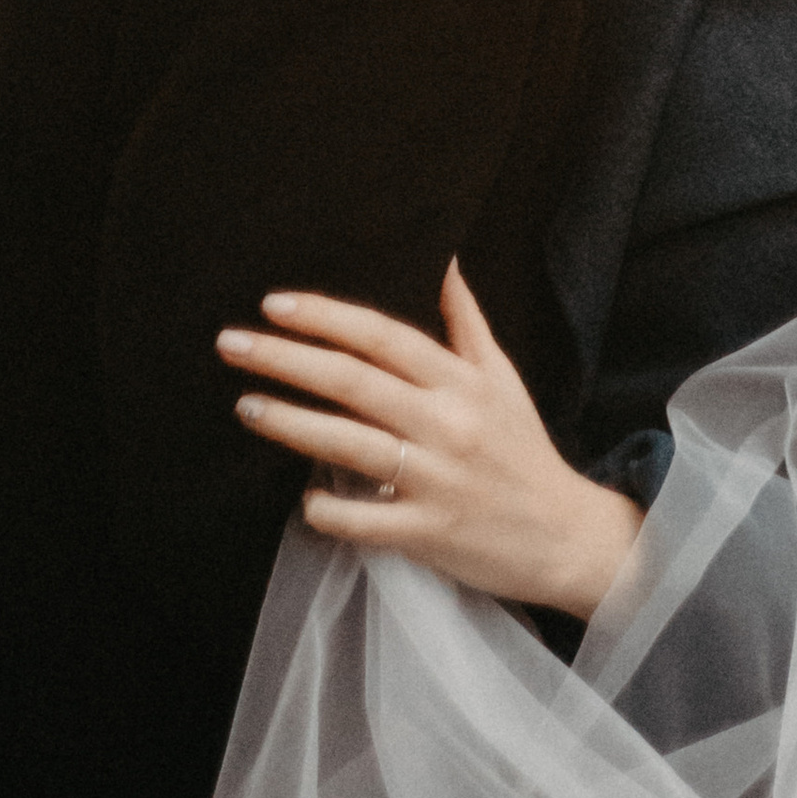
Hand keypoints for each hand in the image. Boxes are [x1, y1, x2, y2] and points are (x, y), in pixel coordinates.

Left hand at [218, 263, 643, 621]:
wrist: (565, 535)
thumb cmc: (523, 451)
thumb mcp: (503, 379)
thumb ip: (466, 323)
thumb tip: (444, 262)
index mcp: (462, 382)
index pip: (384, 336)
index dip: (327, 317)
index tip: (274, 304)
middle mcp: (448, 424)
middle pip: (355, 382)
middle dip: (287, 359)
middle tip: (231, 344)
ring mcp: (437, 480)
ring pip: (350, 445)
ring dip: (291, 423)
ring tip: (245, 406)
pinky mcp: (428, 532)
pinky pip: (364, 518)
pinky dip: (328, 508)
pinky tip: (303, 498)